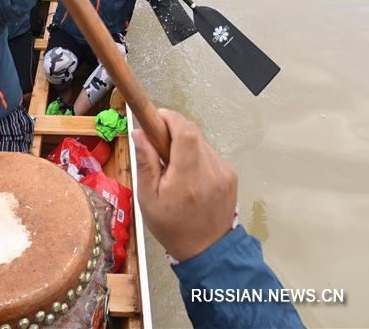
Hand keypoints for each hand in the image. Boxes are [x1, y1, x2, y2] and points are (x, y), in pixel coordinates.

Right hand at [132, 109, 237, 261]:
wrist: (207, 251)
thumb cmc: (172, 227)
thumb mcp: (148, 198)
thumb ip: (145, 163)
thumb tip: (138, 133)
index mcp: (188, 178)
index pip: (185, 132)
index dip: (170, 118)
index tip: (156, 118)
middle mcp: (210, 172)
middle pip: (193, 132)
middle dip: (174, 129)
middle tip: (158, 142)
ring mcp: (224, 173)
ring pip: (201, 142)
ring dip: (184, 144)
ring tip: (172, 164)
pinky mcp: (230, 175)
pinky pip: (209, 154)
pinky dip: (195, 156)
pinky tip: (188, 174)